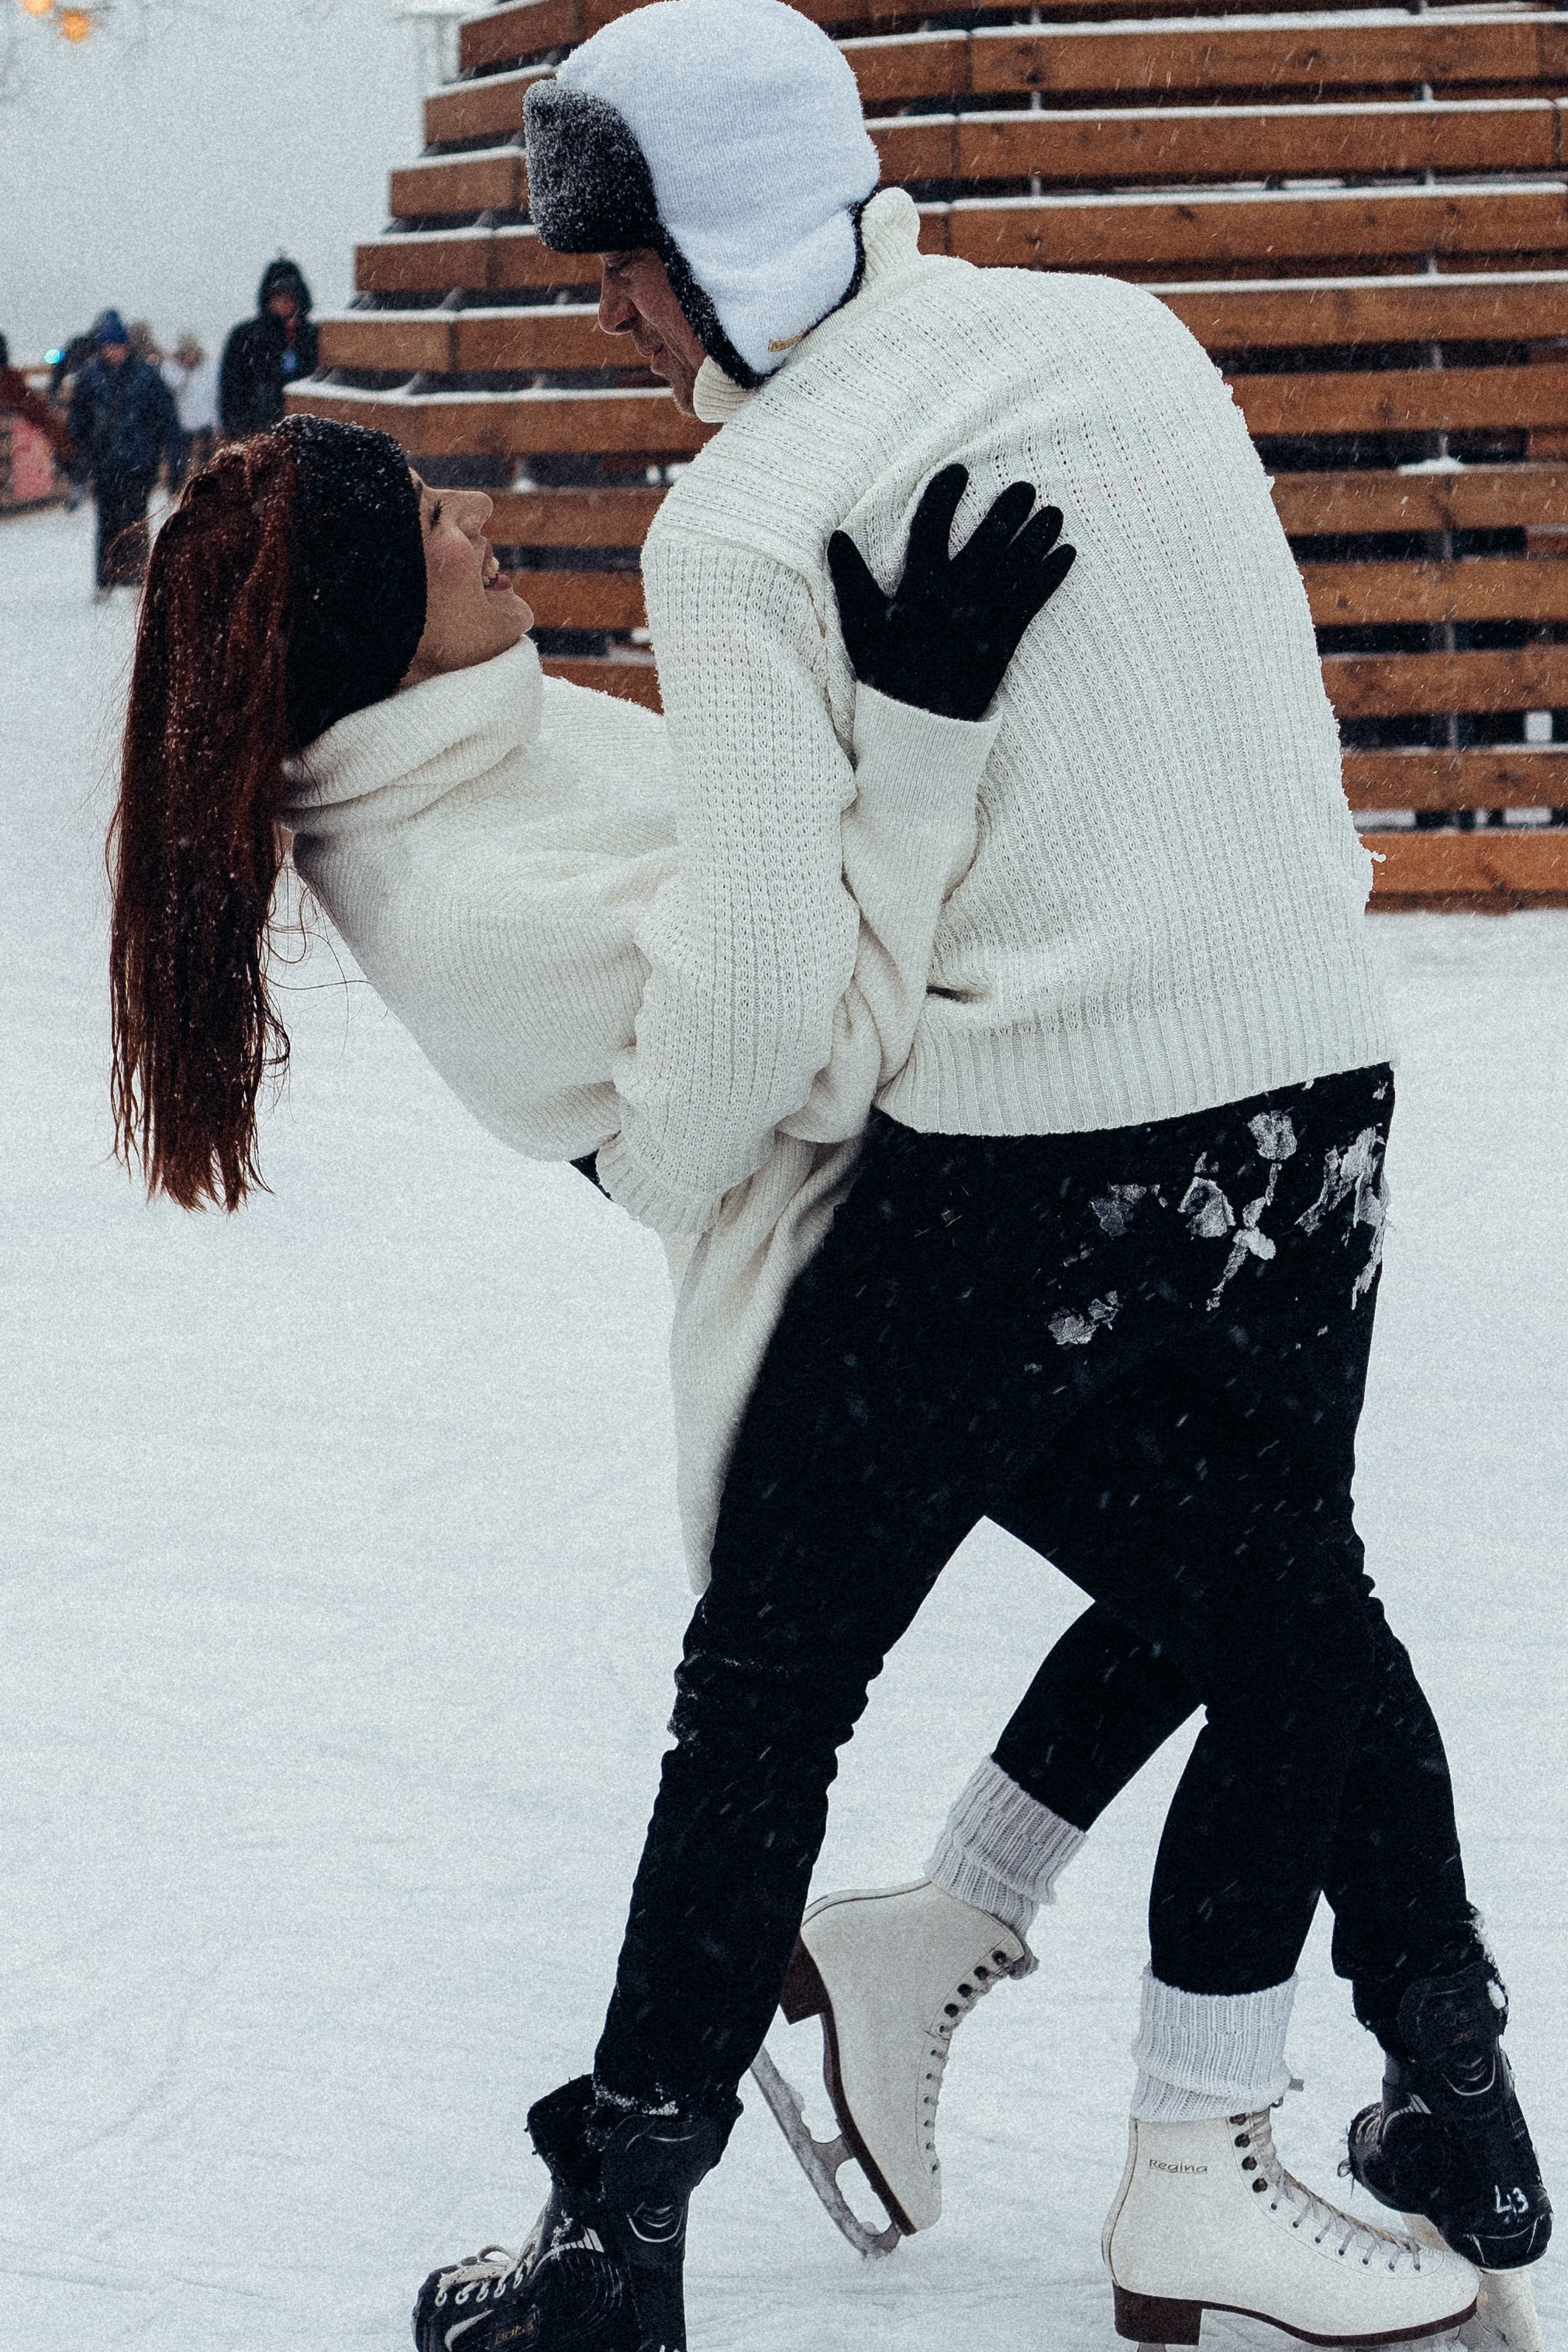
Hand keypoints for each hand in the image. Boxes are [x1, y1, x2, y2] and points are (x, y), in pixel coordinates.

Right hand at [828, 464, 1074, 721]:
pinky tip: (1066, 554)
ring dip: (1036, 537)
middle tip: (1025, 487)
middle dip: (1007, 510)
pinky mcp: (1002, 642)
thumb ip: (851, 579)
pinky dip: (1050, 576)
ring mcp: (981, 620)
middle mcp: (953, 599)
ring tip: (1053, 513)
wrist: (917, 728)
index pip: (931, 527)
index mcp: (917, 588)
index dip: (944, 494)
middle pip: (985, 541)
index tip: (958, 471)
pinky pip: (1031, 602)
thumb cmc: (885, 673)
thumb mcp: (860, 626)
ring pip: (1014, 567)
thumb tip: (836, 537)